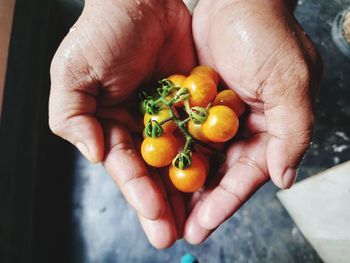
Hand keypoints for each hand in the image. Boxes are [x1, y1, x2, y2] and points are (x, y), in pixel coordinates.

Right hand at [49, 0, 194, 247]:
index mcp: (112, 127)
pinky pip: (202, 134)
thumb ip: (73, 118)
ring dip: (188, 190)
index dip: (139, 194)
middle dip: (164, 205)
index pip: (126, 168)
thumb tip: (94, 155)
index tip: (155, 217)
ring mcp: (170, 118)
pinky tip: (218, 179)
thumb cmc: (103, 33)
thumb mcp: (73, 73)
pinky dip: (209, 156)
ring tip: (198, 221)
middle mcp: (142, 128)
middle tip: (175, 234)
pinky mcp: (194, 104)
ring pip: (181, 160)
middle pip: (155, 173)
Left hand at [183, 0, 321, 243]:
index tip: (202, 226)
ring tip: (161, 211)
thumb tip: (285, 177)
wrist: (236, 1)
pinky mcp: (193, 104)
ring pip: (197, 160)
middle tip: (176, 230)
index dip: (225, 203)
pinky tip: (153, 173)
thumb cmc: (267, 36)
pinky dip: (169, 154)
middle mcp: (241, 130)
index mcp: (267, 131)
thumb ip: (292, 131)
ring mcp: (214, 119)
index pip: (245, 177)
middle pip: (218, 176)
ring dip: (180, 186)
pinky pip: (180, 135)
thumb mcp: (290, 82)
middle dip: (198, 204)